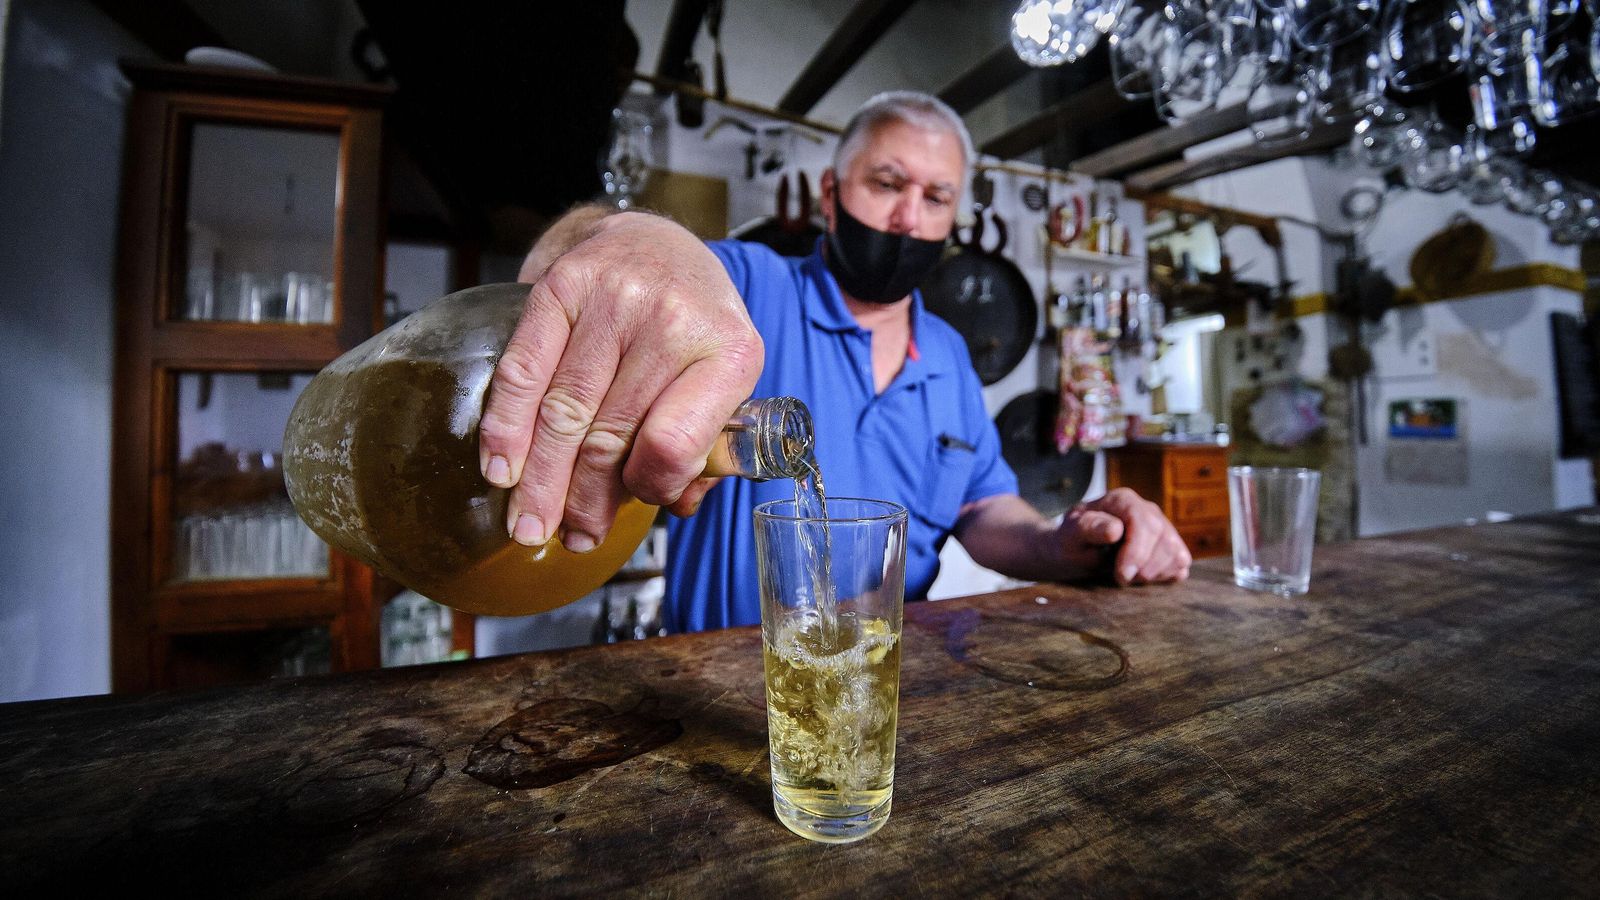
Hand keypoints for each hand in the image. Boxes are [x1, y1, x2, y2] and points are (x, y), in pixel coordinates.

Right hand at [478, 211, 763, 551]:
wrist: (655, 240)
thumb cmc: (692, 324)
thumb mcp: (724, 380)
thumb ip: (706, 448)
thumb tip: (674, 505)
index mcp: (728, 350)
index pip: (675, 443)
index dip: (647, 487)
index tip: (631, 505)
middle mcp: (673, 319)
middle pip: (611, 434)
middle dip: (581, 500)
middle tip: (562, 538)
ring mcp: (614, 298)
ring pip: (564, 411)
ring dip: (539, 478)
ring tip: (527, 524)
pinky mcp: (562, 286)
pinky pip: (524, 369)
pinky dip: (507, 425)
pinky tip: (500, 465)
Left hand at [1059, 487, 1190, 585]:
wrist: (1078, 550)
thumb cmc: (1073, 540)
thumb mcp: (1071, 533)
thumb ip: (1089, 528)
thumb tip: (1115, 529)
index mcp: (1123, 500)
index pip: (1143, 522)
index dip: (1137, 552)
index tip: (1122, 575)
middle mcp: (1147, 510)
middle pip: (1164, 538)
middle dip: (1144, 567)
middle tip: (1121, 579)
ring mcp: (1163, 527)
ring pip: (1177, 552)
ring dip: (1154, 573)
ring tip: (1130, 577)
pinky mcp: (1171, 546)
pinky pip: (1181, 563)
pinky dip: (1165, 575)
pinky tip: (1143, 576)